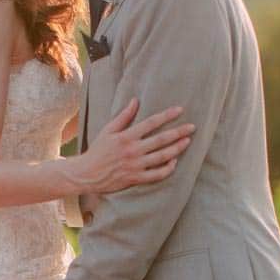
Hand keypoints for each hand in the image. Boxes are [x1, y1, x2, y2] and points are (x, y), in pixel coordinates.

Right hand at [70, 99, 194, 194]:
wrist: (86, 174)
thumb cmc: (97, 151)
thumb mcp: (108, 130)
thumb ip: (123, 116)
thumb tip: (135, 100)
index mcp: (126, 136)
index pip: (151, 123)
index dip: (167, 115)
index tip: (180, 110)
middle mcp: (133, 150)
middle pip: (161, 139)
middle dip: (178, 132)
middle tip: (192, 127)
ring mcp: (135, 165)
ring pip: (162, 157)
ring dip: (177, 148)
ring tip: (188, 141)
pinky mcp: (135, 178)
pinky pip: (156, 175)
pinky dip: (167, 169)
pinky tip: (174, 162)